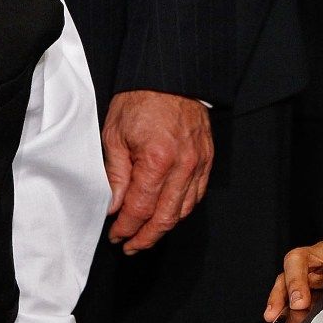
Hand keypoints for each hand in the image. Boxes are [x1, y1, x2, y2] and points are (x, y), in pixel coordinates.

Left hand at [103, 90, 212, 253]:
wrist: (171, 77)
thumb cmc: (141, 100)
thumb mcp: (115, 134)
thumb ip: (116, 174)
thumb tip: (115, 206)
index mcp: (157, 159)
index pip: (140, 207)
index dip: (126, 226)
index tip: (116, 234)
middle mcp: (183, 165)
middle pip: (165, 217)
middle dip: (145, 237)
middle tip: (130, 246)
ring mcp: (199, 163)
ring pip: (183, 210)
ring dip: (164, 228)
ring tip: (146, 235)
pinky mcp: (207, 159)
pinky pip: (197, 195)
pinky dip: (181, 210)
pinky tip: (167, 215)